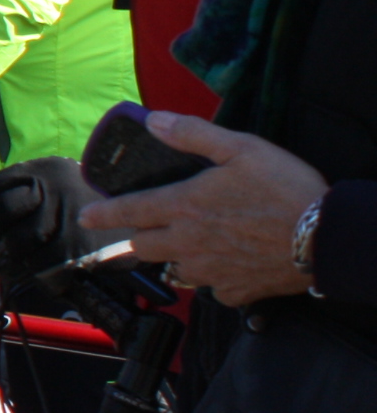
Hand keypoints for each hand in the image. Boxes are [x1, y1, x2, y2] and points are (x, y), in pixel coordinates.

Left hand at [80, 111, 326, 305]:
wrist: (327, 237)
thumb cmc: (285, 188)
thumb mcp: (241, 148)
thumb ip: (194, 134)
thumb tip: (154, 122)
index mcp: (184, 207)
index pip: (129, 211)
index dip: (103, 214)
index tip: (85, 217)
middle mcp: (189, 243)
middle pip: (144, 247)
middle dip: (138, 238)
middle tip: (146, 229)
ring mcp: (211, 271)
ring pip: (175, 271)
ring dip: (174, 259)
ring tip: (188, 245)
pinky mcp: (237, 291)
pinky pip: (213, 289)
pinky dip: (214, 279)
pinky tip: (227, 266)